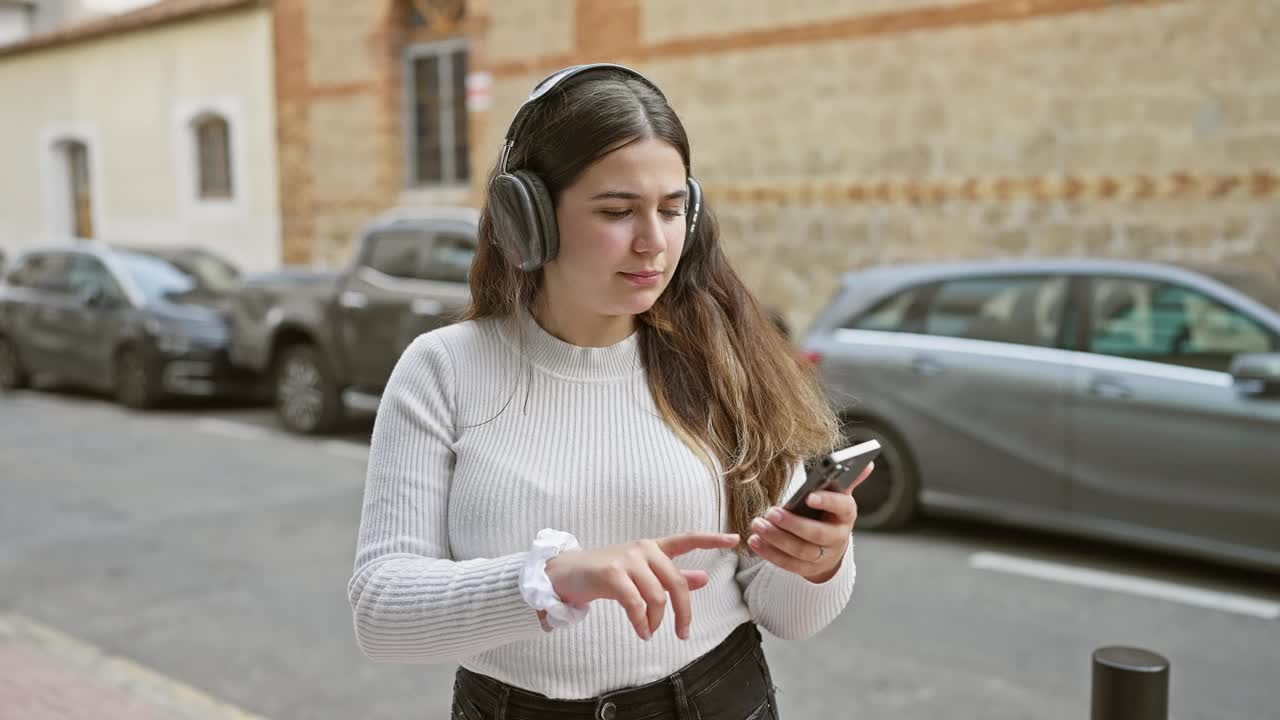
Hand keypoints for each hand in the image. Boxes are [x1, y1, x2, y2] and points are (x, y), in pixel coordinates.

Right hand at [545, 532, 739, 639]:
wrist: (568, 573)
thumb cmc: (607, 574)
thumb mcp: (642, 573)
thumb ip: (672, 575)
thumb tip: (704, 577)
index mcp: (654, 548)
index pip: (687, 539)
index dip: (712, 540)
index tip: (735, 540)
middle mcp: (643, 548)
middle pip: (676, 582)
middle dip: (683, 611)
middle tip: (683, 633)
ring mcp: (627, 559)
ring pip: (657, 596)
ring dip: (657, 621)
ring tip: (651, 631)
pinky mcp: (612, 573)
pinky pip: (636, 604)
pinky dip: (642, 623)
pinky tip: (643, 632)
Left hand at [746, 462, 873, 582]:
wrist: (831, 548)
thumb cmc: (830, 513)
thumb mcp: (839, 496)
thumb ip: (847, 479)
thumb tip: (867, 462)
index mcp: (847, 515)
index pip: (842, 507)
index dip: (827, 502)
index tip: (809, 496)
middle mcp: (838, 538)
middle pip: (817, 534)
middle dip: (793, 524)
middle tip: (771, 512)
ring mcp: (822, 556)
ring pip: (800, 551)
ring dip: (776, 539)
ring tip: (757, 524)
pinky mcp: (806, 568)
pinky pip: (787, 563)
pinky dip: (769, 553)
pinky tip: (754, 541)